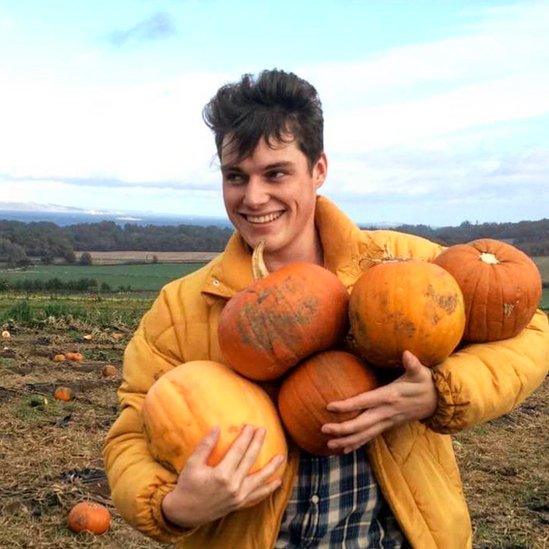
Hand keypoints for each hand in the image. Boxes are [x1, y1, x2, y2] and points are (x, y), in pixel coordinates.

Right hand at [161, 425, 284, 528]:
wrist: (185, 513)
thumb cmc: (187, 485)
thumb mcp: (193, 464)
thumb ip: (205, 445)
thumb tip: (216, 427)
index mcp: (221, 474)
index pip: (238, 451)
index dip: (246, 437)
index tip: (251, 426)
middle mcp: (233, 485)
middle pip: (250, 460)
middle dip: (257, 443)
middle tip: (263, 430)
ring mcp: (238, 496)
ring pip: (259, 480)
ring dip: (271, 468)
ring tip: (281, 457)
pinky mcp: (239, 504)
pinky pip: (257, 496)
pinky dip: (268, 489)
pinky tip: (277, 482)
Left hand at [321, 350, 436, 453]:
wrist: (437, 402)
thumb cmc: (424, 383)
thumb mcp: (421, 372)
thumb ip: (412, 364)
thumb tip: (407, 353)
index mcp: (390, 396)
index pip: (365, 401)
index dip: (348, 405)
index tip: (330, 406)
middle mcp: (386, 412)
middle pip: (361, 424)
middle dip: (342, 428)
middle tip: (323, 428)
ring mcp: (387, 422)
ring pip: (364, 435)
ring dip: (346, 440)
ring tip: (328, 445)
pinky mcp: (387, 426)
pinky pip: (370, 438)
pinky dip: (356, 444)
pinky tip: (342, 450)